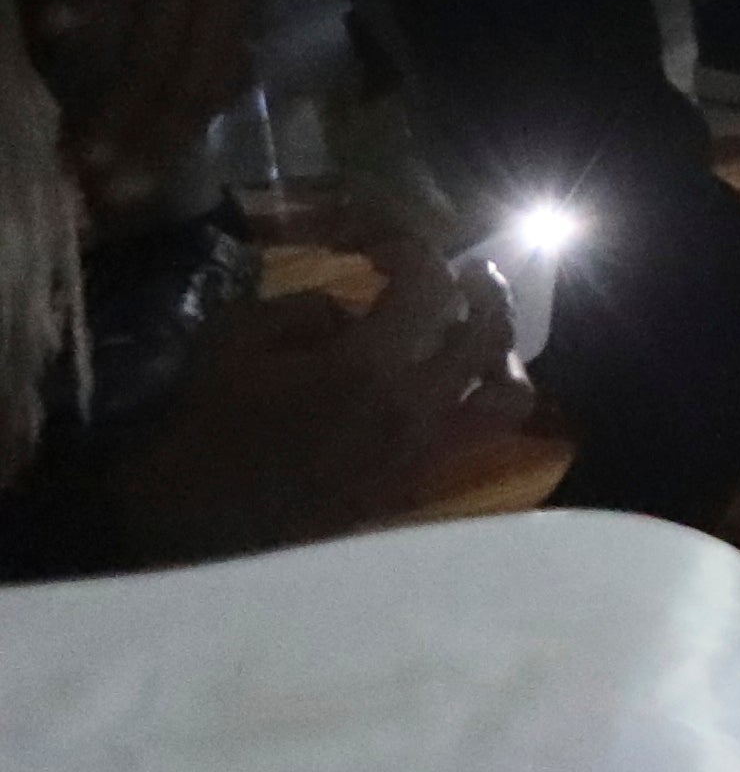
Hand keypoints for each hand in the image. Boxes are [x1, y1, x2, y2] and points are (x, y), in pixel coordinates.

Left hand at [37, 0, 260, 204]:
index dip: (121, 118)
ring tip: (137, 182)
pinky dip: (203, 106)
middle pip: (194, 90)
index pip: (152, 62)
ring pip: (219, 85)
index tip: (86, 165)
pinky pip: (232, 67)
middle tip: (111, 200)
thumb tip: (60, 42)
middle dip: (152, 149)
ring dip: (178, 137)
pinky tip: (174, 131)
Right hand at [100, 258, 538, 567]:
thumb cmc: (207, 424)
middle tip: (466, 272)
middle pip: (491, 332)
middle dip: (485, 288)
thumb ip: (307, 307)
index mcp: (368, 364)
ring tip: (476, 333)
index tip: (388, 251)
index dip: (415, 253)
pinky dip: (481, 400)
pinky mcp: (421, 482)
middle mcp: (417, 405)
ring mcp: (427, 449)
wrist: (196, 520)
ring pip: (509, 394)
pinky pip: (481, 436)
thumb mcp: (236, 338)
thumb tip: (354, 309)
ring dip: (502, 354)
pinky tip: (452, 384)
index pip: (429, 286)